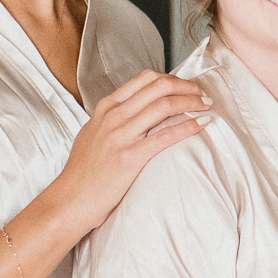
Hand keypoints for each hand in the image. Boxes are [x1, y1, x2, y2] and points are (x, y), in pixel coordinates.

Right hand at [50, 70, 211, 229]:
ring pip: (163, 106)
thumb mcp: (94, 132)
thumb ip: (115, 118)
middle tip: (203, 95)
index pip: (145, 79)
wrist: (71, 198)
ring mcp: (120, 135)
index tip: (188, 86)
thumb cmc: (85, 170)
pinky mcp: (129, 157)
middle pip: (158, 87)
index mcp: (106, 107)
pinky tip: (202, 125)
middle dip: (187, 87)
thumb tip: (139, 109)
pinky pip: (165, 135)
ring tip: (207, 107)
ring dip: (191, 102)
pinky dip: (188, 126)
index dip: (173, 79)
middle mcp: (113, 116)